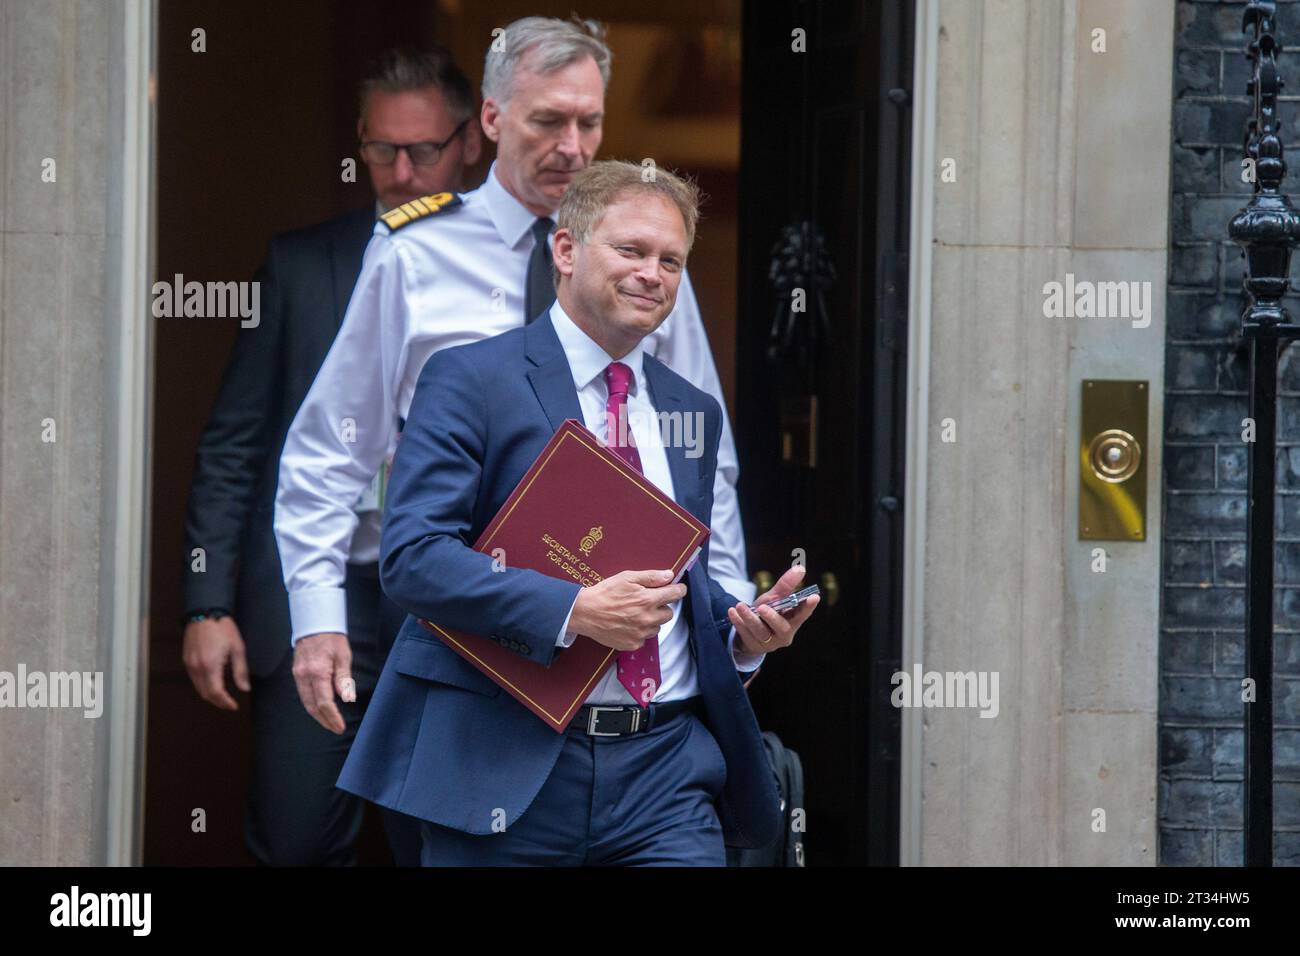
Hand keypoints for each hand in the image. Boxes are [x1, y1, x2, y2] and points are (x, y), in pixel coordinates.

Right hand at [182, 616, 250, 709]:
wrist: (204, 613)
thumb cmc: (223, 628)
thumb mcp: (237, 648)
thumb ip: (241, 670)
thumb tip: (245, 688)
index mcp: (210, 666)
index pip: (216, 693)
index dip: (225, 702)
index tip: (234, 706)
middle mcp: (196, 668)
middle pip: (205, 694)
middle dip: (218, 701)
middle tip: (230, 703)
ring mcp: (189, 664)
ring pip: (198, 688)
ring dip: (210, 694)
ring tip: (223, 695)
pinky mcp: (186, 660)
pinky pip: (194, 679)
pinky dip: (203, 685)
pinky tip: (214, 682)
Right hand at [292, 632, 354, 733]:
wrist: (314, 623)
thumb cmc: (332, 638)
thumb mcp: (343, 656)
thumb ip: (344, 678)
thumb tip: (347, 698)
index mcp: (317, 672)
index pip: (324, 702)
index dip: (332, 717)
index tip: (340, 727)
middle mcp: (304, 676)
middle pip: (312, 706)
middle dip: (324, 720)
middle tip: (335, 728)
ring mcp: (298, 675)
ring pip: (305, 702)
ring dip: (317, 715)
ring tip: (329, 722)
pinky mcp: (296, 673)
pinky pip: (303, 694)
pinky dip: (311, 704)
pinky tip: (320, 708)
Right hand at [568, 569, 685, 651]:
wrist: (584, 613)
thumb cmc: (605, 592)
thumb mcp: (627, 578)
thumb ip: (651, 577)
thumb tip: (670, 576)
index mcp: (648, 600)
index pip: (675, 595)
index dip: (678, 590)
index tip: (677, 589)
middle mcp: (647, 619)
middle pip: (668, 613)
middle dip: (661, 606)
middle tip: (646, 601)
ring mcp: (641, 634)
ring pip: (657, 627)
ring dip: (651, 620)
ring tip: (634, 613)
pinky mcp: (633, 644)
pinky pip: (645, 638)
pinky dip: (640, 631)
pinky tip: (627, 624)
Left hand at [729, 565, 818, 655]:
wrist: (750, 632)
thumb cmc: (768, 613)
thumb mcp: (775, 599)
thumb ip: (786, 586)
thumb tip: (800, 568)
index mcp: (793, 621)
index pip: (803, 614)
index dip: (808, 606)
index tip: (814, 597)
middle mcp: (784, 634)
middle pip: (781, 628)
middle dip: (772, 617)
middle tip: (762, 607)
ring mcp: (769, 643)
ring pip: (760, 631)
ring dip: (749, 618)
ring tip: (739, 606)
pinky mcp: (754, 646)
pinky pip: (745, 634)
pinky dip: (738, 622)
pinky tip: (732, 612)